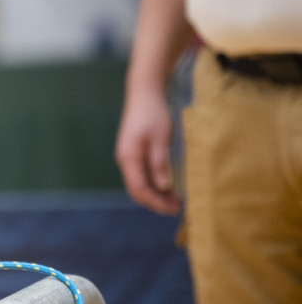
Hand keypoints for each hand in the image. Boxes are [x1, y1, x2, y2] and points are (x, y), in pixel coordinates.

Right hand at [115, 87, 182, 214]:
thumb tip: (163, 187)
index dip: (156, 202)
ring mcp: (129, 157)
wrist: (144, 94)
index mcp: (129, 158)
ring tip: (176, 200)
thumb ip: (159, 164)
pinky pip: (143, 175)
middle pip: (137, 190)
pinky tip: (169, 186)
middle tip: (177, 208)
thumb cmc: (152, 114)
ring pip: (140, 184)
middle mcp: (126, 160)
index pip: (140, 189)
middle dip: (156, 202)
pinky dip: (155, 184)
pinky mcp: (135, 153)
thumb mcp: (160, 139)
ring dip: (157, 194)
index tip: (174, 209)